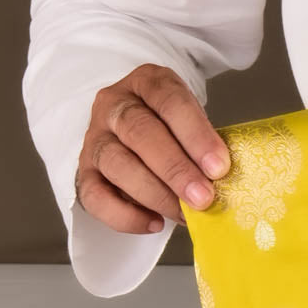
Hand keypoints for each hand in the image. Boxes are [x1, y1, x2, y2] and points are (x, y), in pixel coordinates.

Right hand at [74, 63, 230, 233]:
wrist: (133, 134)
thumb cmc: (173, 129)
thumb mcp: (191, 121)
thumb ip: (202, 144)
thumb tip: (222, 182)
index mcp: (147, 83)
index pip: (169, 101)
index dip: (196, 135)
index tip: (219, 167)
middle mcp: (114, 105)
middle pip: (140, 132)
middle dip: (176, 169)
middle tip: (203, 198)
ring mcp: (95, 137)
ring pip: (117, 163)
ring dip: (155, 194)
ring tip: (184, 214)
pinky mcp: (84, 172)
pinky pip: (95, 196)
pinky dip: (125, 216)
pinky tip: (154, 224)